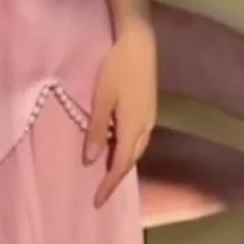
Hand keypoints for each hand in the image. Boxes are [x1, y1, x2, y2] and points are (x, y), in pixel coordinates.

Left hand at [83, 20, 156, 207]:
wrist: (139, 41)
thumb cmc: (117, 68)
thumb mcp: (102, 99)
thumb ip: (97, 130)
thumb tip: (92, 160)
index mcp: (134, 127)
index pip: (121, 165)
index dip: (110, 185)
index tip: (98, 202)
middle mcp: (146, 126)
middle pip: (132, 159)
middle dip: (117, 177)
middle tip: (101, 191)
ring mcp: (150, 116)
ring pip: (137, 149)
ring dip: (123, 163)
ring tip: (107, 173)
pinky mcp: (149, 107)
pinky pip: (139, 137)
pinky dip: (128, 148)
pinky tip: (116, 146)